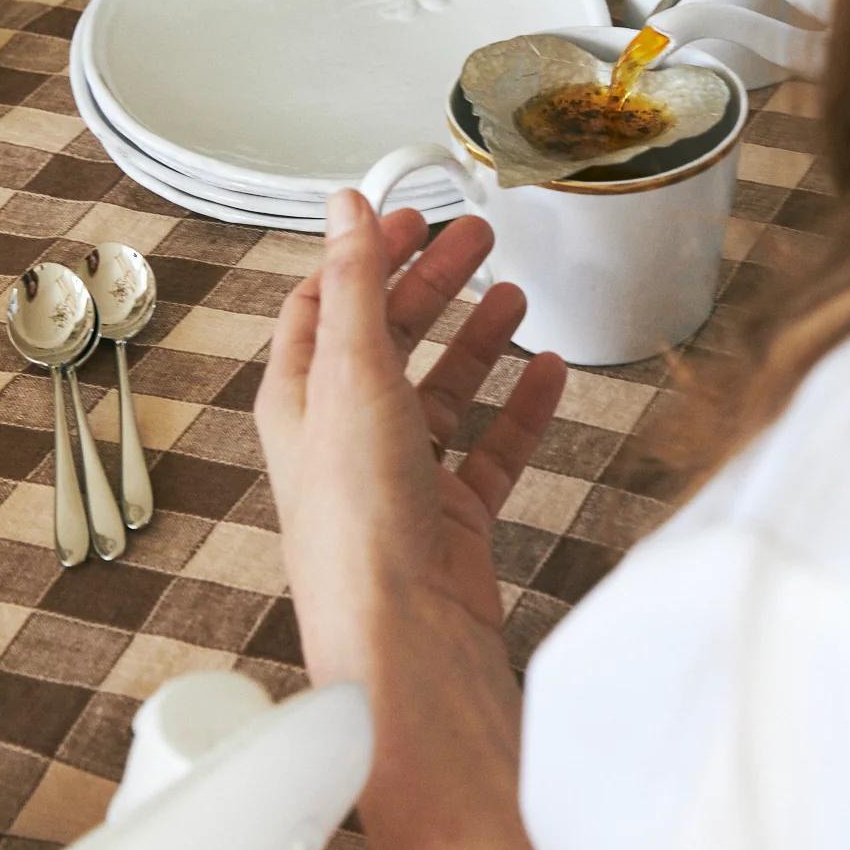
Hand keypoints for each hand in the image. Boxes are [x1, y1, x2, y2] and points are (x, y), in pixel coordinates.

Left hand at [255, 191, 566, 849]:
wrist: (407, 642)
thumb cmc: (361, 526)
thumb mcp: (352, 376)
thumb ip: (356, 285)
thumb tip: (343, 206)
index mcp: (301, 401)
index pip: (323, 306)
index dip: (362, 255)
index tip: (407, 213)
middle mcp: (345, 438)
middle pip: (387, 339)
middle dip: (430, 283)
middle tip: (476, 237)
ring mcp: (400, 480)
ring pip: (442, 391)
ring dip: (476, 339)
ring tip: (513, 294)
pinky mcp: (450, 519)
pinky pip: (490, 448)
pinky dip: (519, 407)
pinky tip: (547, 372)